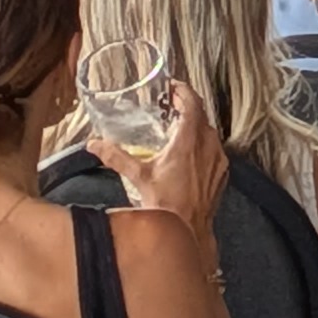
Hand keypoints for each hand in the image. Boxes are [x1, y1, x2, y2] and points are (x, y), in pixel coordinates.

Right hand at [100, 76, 227, 233]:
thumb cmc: (166, 204)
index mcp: (189, 141)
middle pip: (202, 115)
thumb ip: (116, 157)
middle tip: (171, 105)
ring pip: (210, 132)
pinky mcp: (222, 172)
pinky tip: (189, 153)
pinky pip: (215, 149)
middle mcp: (208, 146)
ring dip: (196, 125)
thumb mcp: (139, 176)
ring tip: (178, 127)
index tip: (173, 87)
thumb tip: (95, 145)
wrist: (189, 231)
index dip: (183, 91)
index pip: (192, 103)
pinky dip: (203, 144)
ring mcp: (218, 159)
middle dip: (187, 107)